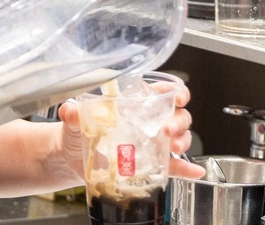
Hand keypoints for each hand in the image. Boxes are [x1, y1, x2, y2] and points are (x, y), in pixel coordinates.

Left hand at [55, 81, 206, 182]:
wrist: (71, 159)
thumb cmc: (77, 132)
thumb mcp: (76, 121)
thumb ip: (74, 113)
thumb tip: (70, 110)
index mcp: (135, 104)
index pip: (163, 93)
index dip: (176, 92)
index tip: (177, 97)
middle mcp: (148, 121)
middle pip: (177, 115)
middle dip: (179, 120)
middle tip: (167, 129)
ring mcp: (151, 143)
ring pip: (179, 138)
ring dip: (183, 141)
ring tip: (174, 147)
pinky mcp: (150, 165)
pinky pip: (173, 166)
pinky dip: (186, 169)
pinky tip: (194, 171)